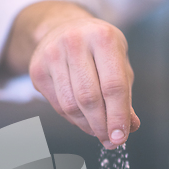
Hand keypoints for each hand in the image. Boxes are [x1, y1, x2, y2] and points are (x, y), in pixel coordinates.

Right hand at [1, 1, 139, 148]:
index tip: (120, 138)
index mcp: (103, 37)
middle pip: (89, 98)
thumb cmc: (99, 51)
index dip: (118, 116)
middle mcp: (75, 42)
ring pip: (71, 106)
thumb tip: (130, 127)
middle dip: (101, 125)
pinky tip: (82, 118)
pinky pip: (57, 106)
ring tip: (98, 130)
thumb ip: (126, 97)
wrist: (64, 28)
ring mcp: (52, 54)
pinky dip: (73, 119)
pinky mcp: (37, 69)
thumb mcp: (120, 65)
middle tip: (109, 140)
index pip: (113, 86)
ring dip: (87, 126)